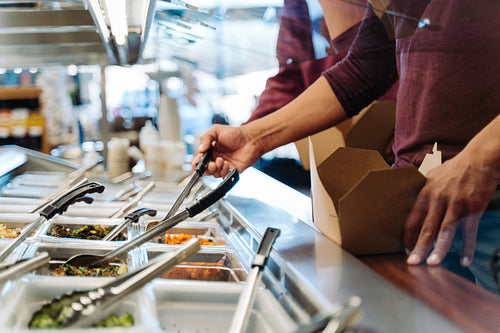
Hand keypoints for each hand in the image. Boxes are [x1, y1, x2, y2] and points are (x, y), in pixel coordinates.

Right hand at [191, 124, 264, 177]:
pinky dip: (224, 171)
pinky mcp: (232, 171)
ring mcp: (224, 166)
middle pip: (205, 169)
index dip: (197, 162)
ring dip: (216, 168)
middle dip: (206, 168)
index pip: (199, 159)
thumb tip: (200, 149)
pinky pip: (224, 176)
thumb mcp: (217, 130)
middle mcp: (216, 159)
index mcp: (210, 150)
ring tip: (221, 160)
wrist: (251, 139)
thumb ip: (205, 138)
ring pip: (214, 174)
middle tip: (210, 163)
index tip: (197, 162)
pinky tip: (228, 164)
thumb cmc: (236, 133)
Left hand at [404, 152, 499, 266]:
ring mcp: (457, 205)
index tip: (406, 249)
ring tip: (432, 264)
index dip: (409, 235)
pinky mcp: (474, 208)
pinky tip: (465, 261)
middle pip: (426, 227)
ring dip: (439, 249)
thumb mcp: (432, 175)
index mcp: (426, 193)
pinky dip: (468, 247)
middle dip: (419, 247)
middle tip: (412, 263)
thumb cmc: (455, 168)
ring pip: (445, 231)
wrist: (480, 159)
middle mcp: (439, 200)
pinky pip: (470, 232)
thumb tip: (410, 200)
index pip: (413, 218)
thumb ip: (422, 190)